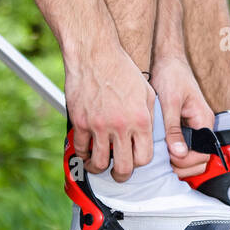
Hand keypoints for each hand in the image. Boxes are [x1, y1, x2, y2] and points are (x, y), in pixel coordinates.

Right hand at [64, 43, 154, 182]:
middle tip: (118, 174)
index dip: (139, 163)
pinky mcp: (80, 122)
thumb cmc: (122, 69)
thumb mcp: (146, 91)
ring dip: (98, 168)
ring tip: (98, 165)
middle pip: (123, 167)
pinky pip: (81, 148)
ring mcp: (99, 126)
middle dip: (121, 176)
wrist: (95, 53)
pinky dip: (83, 153)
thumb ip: (149, 116)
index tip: (134, 161)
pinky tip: (85, 150)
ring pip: (98, 163)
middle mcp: (121, 126)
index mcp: (141, 120)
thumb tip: (149, 137)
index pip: (144, 158)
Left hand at [149, 55, 214, 176]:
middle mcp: (203, 125)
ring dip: (179, 161)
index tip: (169, 158)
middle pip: (200, 159)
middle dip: (183, 166)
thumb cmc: (171, 75)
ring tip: (161, 159)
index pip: (203, 154)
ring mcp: (195, 126)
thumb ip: (174, 128)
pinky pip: (185, 146)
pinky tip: (161, 151)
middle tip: (163, 164)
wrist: (167, 60)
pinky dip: (175, 153)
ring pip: (192, 155)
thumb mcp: (170, 102)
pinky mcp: (185, 126)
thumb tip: (179, 153)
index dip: (186, 162)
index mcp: (204, 120)